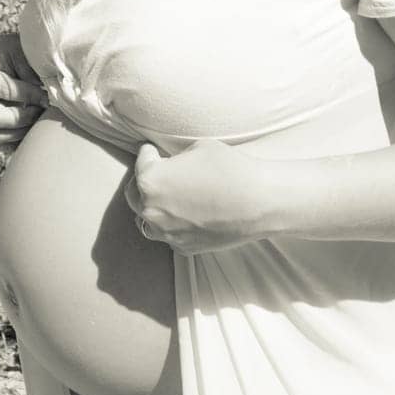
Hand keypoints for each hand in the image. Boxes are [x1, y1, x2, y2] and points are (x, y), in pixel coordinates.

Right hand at [0, 29, 49, 149]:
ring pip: (0, 136)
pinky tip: (34, 127)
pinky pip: (3, 145)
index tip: (47, 95)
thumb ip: (28, 68)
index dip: (30, 95)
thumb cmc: (16, 55)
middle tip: (43, 109)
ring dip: (25, 130)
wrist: (8, 62)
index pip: (6, 91)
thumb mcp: (20, 52)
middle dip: (25, 116)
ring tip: (41, 116)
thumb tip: (42, 92)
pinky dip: (20, 140)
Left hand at [123, 139, 264, 255]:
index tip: (153, 149)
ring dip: (152, 207)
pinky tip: (183, 214)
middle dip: (144, 180)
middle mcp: (151, 211)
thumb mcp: (197, 148)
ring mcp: (166, 233)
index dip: (149, 152)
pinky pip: (168, 234)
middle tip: (157, 171)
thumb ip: (175, 158)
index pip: (141, 161)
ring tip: (166, 196)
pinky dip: (171, 224)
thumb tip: (172, 164)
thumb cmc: (230, 168)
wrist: (259, 202)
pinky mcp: (183, 247)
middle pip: (135, 194)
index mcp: (150, 182)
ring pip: (146, 220)